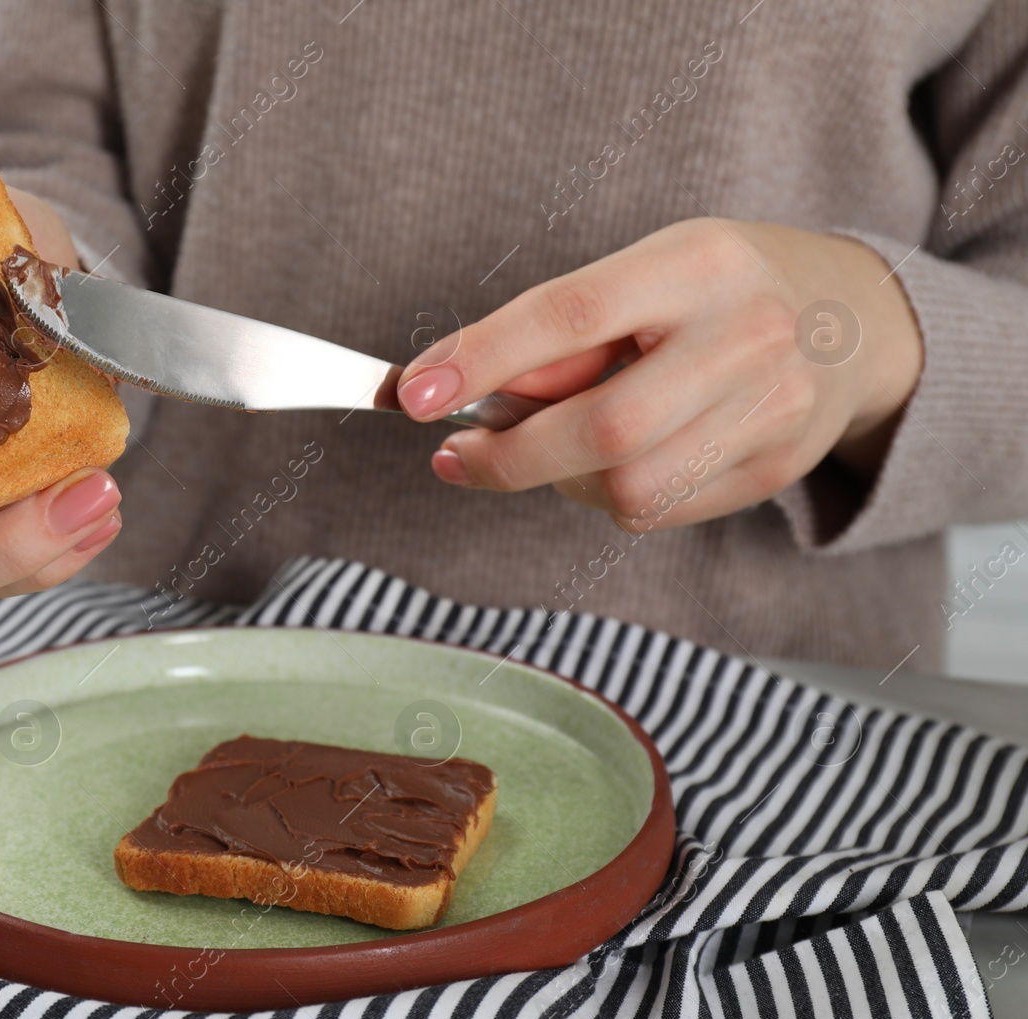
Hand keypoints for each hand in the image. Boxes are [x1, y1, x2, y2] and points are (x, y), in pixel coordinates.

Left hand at [395, 219, 923, 530]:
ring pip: (629, 487)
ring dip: (560, 480)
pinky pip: (657, 511)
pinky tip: (614, 459)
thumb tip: (463, 388)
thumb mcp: (639, 275)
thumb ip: (558, 335)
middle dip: (508, 456)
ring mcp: (774, 407)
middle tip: (455, 454)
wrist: (848, 317)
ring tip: (552, 446)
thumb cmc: (711, 291)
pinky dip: (609, 495)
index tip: (414, 393)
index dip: (485, 357)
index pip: (573, 313)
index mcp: (698, 263)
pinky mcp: (779, 465)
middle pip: (604, 427)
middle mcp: (748, 334)